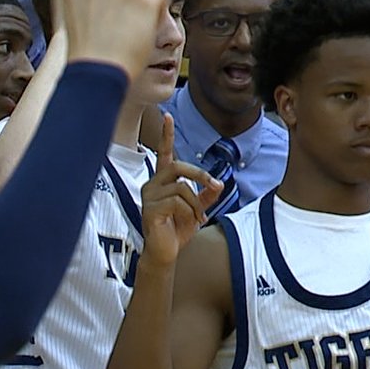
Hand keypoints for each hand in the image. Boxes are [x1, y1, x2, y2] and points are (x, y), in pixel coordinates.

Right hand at [139, 115, 222, 266]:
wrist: (166, 252)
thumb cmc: (178, 229)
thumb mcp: (197, 209)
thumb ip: (207, 195)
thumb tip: (219, 183)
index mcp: (163, 181)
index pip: (164, 154)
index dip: (167, 135)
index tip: (167, 116)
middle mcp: (153, 184)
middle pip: (179, 166)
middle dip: (201, 175)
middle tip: (215, 185)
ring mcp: (149, 196)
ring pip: (182, 187)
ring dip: (196, 203)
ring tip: (197, 218)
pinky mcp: (150, 209)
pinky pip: (177, 202)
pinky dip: (189, 212)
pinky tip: (188, 222)